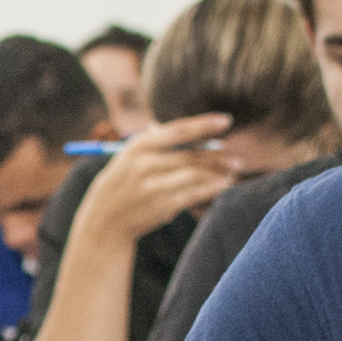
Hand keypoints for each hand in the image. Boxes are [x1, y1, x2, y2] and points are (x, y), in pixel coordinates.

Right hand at [73, 115, 239, 244]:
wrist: (105, 219)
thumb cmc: (124, 183)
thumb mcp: (132, 157)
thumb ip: (160, 142)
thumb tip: (200, 131)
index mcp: (139, 146)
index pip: (178, 130)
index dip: (204, 124)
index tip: (226, 120)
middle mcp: (145, 163)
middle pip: (191, 155)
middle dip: (218, 157)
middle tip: (237, 159)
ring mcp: (153, 185)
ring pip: (195, 174)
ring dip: (218, 173)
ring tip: (232, 173)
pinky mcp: (161, 205)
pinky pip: (194, 193)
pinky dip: (211, 188)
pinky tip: (223, 184)